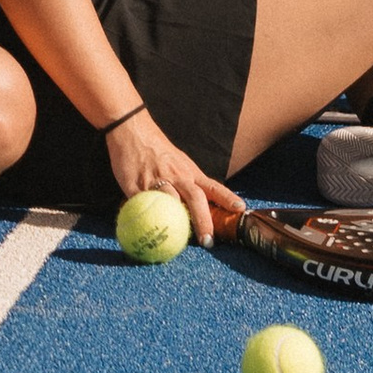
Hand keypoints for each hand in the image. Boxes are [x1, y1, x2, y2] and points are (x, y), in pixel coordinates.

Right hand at [104, 105, 238, 244]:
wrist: (132, 131)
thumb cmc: (159, 151)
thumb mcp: (180, 164)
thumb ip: (190, 184)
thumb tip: (204, 208)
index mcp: (190, 172)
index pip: (213, 187)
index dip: (227, 198)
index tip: (241, 209)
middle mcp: (177, 177)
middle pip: (195, 198)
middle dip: (203, 220)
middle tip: (207, 241)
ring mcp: (156, 181)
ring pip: (170, 203)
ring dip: (175, 223)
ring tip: (176, 241)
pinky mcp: (135, 186)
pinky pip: (142, 206)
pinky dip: (145, 220)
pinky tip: (146, 230)